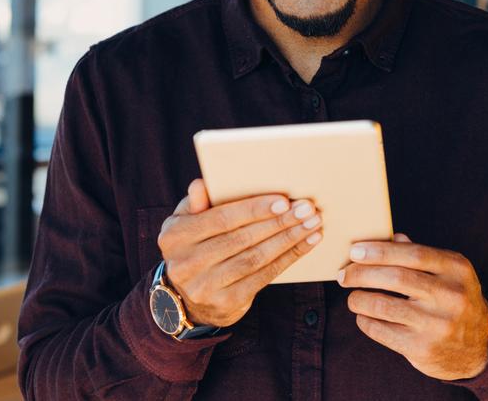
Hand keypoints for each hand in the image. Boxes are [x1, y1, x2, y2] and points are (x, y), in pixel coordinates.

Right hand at [156, 179, 322, 326]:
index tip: (283, 201)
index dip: (253, 210)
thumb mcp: (185, 223)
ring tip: (312, 224)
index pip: (220, 219)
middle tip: (307, 209)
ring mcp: (205, 288)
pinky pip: (264, 277)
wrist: (187, 298)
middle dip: (279, 222)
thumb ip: (195, 203)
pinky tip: (307, 243)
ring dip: (289, 239)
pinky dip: (289, 258)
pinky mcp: (227, 304)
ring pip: (256, 258)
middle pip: (242, 239)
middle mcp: (185, 264)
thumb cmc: (193, 246)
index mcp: (175, 237)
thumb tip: (201, 185)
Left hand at [338, 233, 487, 380]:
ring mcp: (437, 324)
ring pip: (384, 306)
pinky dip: (366, 321)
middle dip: (361, 274)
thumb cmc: (455, 300)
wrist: (482, 346)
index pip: (412, 253)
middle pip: (395, 278)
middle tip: (343, 274)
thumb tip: (388, 237)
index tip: (354, 251)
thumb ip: (420, 254)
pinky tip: (363, 316)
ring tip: (352, 297)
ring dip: (359, 299)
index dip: (379, 251)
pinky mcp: (423, 348)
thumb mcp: (449, 273)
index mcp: (456, 269)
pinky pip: (383, 331)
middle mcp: (450, 295)